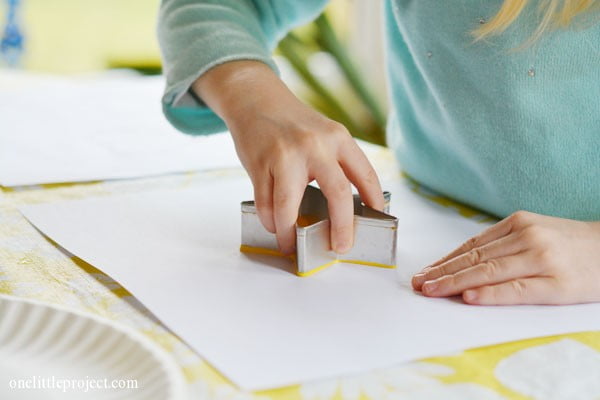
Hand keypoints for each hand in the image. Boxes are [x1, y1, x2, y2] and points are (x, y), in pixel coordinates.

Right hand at [193, 61, 383, 254]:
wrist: (255, 98)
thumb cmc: (292, 123)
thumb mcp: (323, 134)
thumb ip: (335, 163)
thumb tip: (346, 209)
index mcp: (337, 137)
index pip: (365, 174)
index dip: (375, 200)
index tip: (377, 220)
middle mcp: (315, 146)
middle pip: (336, 194)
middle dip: (341, 227)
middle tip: (341, 247)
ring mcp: (285, 156)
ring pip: (289, 206)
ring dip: (290, 233)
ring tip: (292, 245)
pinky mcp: (259, 164)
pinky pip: (265, 203)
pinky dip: (270, 220)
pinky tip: (274, 226)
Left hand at [411, 211, 599, 304]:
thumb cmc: (570, 245)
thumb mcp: (535, 233)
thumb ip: (503, 244)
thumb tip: (463, 263)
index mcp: (518, 223)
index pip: (472, 244)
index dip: (445, 260)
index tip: (424, 272)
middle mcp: (526, 237)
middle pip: (475, 257)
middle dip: (442, 272)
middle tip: (419, 284)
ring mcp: (541, 258)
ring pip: (488, 271)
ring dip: (455, 282)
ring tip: (432, 291)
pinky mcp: (556, 283)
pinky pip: (516, 289)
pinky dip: (489, 293)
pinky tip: (468, 297)